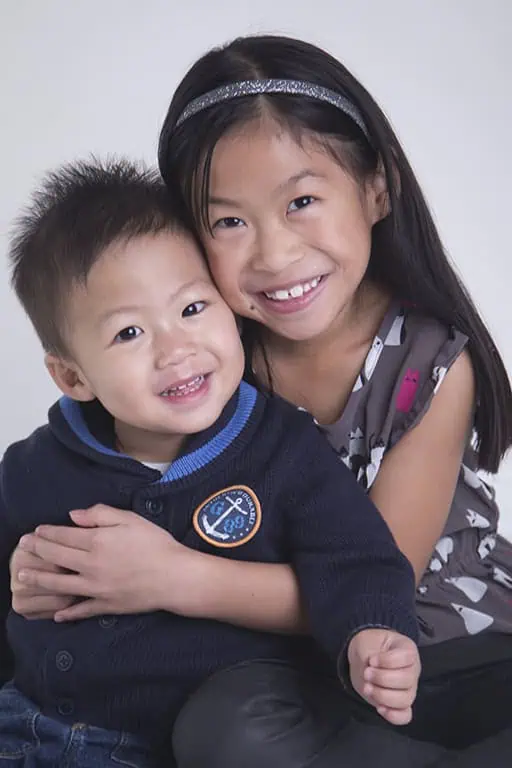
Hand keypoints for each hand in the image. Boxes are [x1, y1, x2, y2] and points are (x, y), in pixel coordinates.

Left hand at [17, 505, 206, 620]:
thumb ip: (100, 514)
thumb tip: (73, 516)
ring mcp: (95, 588)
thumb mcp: (130, 519)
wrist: (174, 577)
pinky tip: (57, 614)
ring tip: (23, 577)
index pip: (63, 536)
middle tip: (23, 547)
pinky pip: (81, 610)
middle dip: (37, 551)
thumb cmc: (155, 544)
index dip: (47, 533)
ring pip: (59, 585)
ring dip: (39, 580)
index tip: (35, 531)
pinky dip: (67, 613)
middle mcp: (90, 566)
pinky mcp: (105, 605)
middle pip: (56, 558)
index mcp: (96, 541)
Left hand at [347, 628, 419, 725]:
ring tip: (367, 687)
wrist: (363, 657)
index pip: (407, 657)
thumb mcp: (365, 643)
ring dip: (383, 696)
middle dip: (382, 678)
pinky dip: (393, 716)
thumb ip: (367, 656)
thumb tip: (368, 672)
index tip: (371, 660)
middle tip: (366, 673)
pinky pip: (405, 716)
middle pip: (407, 680)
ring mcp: (409, 688)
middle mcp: (412, 670)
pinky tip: (379, 708)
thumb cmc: (369, 646)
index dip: (387, 661)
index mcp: (407, 649)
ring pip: (405, 699)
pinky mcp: (401, 704)